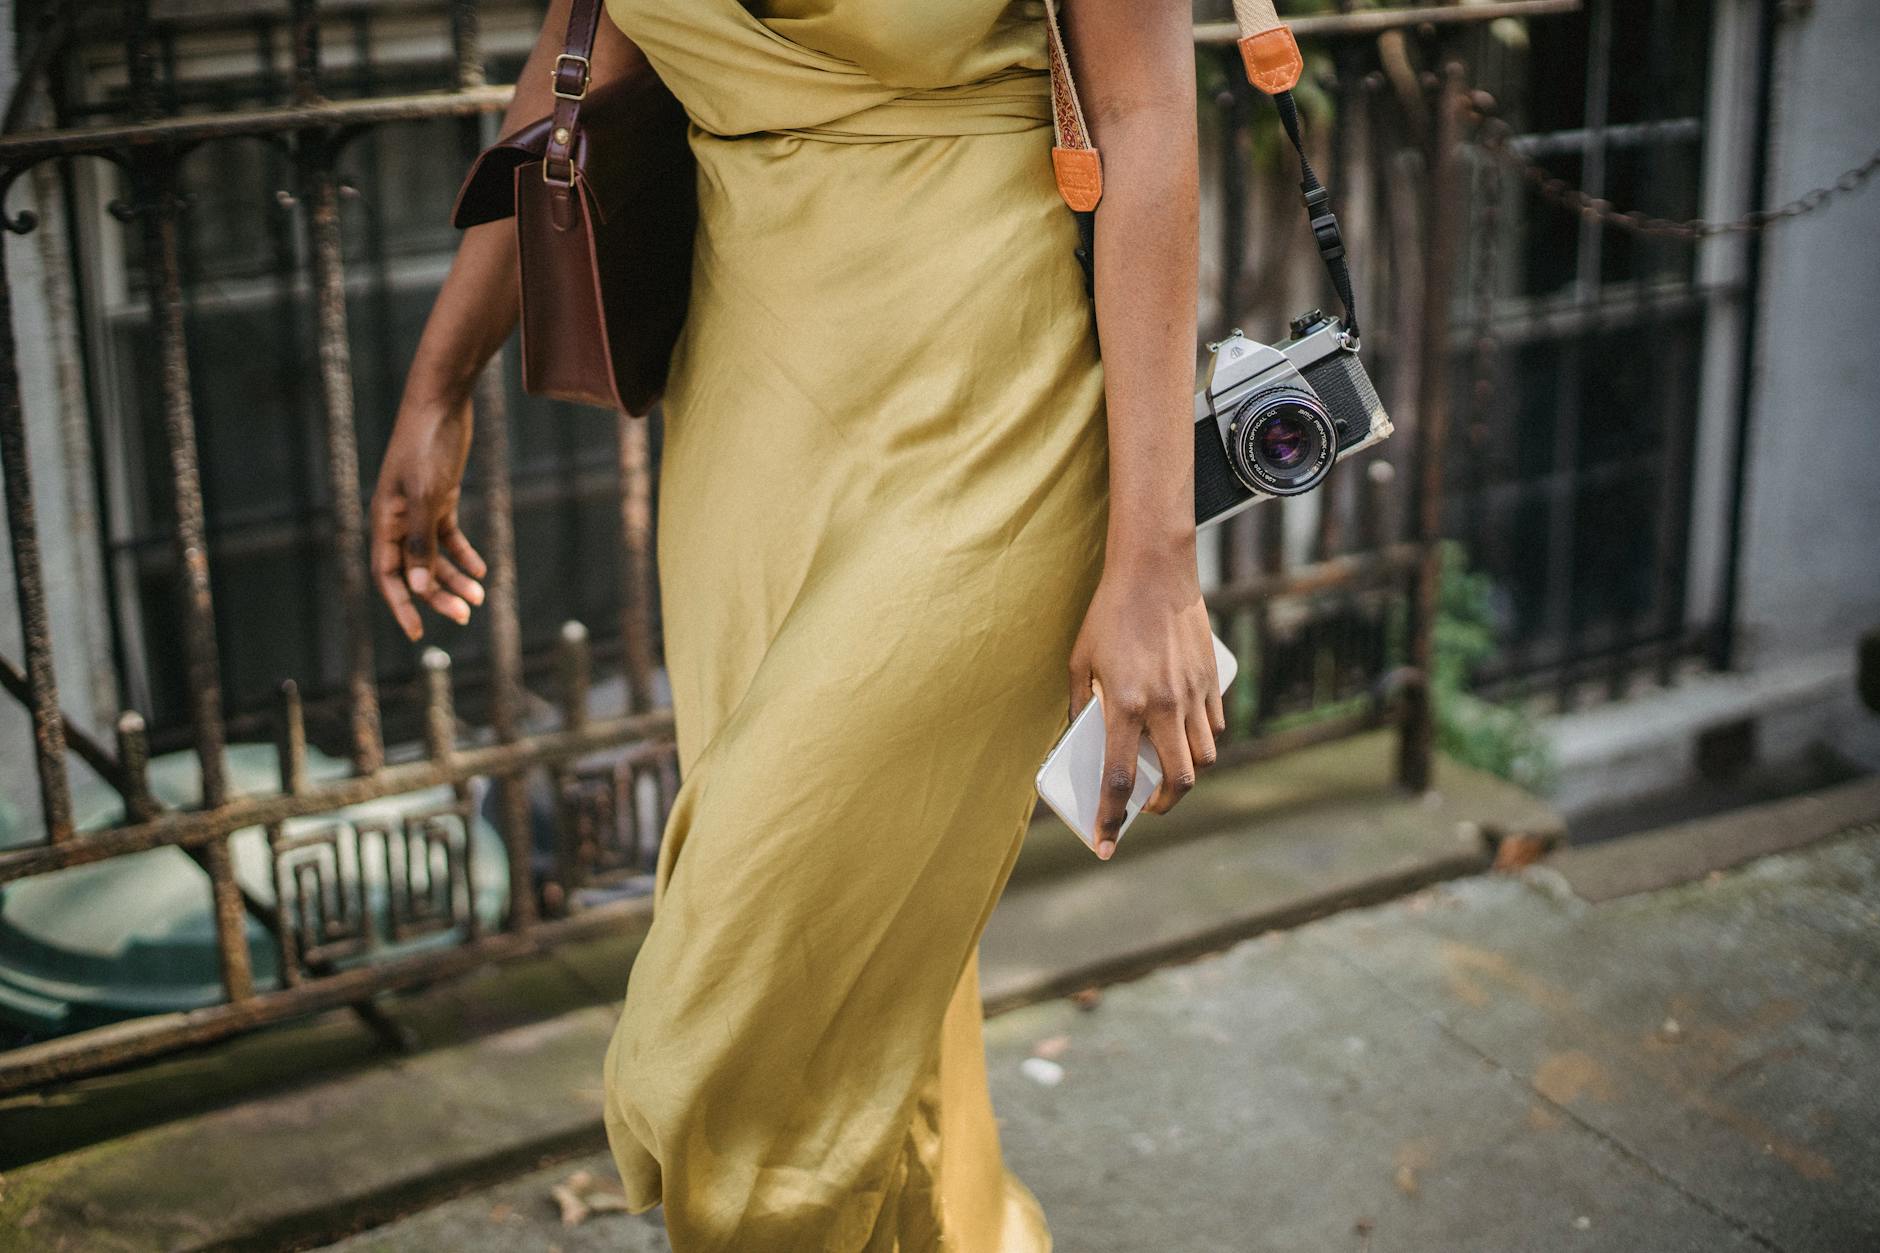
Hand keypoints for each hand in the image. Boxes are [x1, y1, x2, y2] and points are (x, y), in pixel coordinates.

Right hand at [369, 395, 486, 640]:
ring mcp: (418, 508)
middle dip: (437, 596)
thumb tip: (418, 587)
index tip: (418, 633)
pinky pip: (447, 536)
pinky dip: (463, 555)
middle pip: (414, 570)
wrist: (441, 402)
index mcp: (384, 520)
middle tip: (465, 616)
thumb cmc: (428, 445)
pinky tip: (481, 571)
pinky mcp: (438, 498)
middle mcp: (397, 518)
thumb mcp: (427, 495)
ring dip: (454, 578)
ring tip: (480, 597)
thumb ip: (421, 541)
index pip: (387, 575)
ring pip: (434, 556)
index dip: (402, 605)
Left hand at [1067, 549, 1225, 858]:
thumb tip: (1075, 740)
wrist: (1155, 572)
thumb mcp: (1079, 661)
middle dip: (1160, 806)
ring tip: (1166, 774)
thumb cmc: (1109, 615)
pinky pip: (1213, 728)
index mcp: (1125, 704)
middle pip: (1177, 781)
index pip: (1120, 778)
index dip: (1110, 818)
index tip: (1104, 843)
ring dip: (1185, 777)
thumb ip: (1078, 705)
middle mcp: (1164, 706)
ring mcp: (1193, 695)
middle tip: (1144, 807)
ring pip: (1203, 758)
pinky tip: (1185, 738)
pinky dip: (1202, 742)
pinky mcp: (1211, 681)